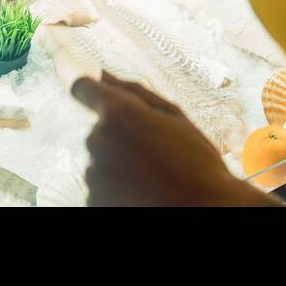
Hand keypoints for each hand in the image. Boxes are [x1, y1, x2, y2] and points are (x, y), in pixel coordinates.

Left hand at [72, 72, 275, 206]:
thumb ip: (135, 92)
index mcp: (119, 113)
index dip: (90, 90)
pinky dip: (117, 190)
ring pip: (102, 161)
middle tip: (155, 154)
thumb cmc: (196, 165)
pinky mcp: (92, 201)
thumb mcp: (175, 118)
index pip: (83, 88)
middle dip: (121, 138)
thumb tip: (104, 74)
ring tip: (154, 179)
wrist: (202, 212)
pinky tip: (143, 195)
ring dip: (121, 166)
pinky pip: (101, 187)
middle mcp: (98, 140)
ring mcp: (93, 175)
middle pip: (101, 131)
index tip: (98, 95)